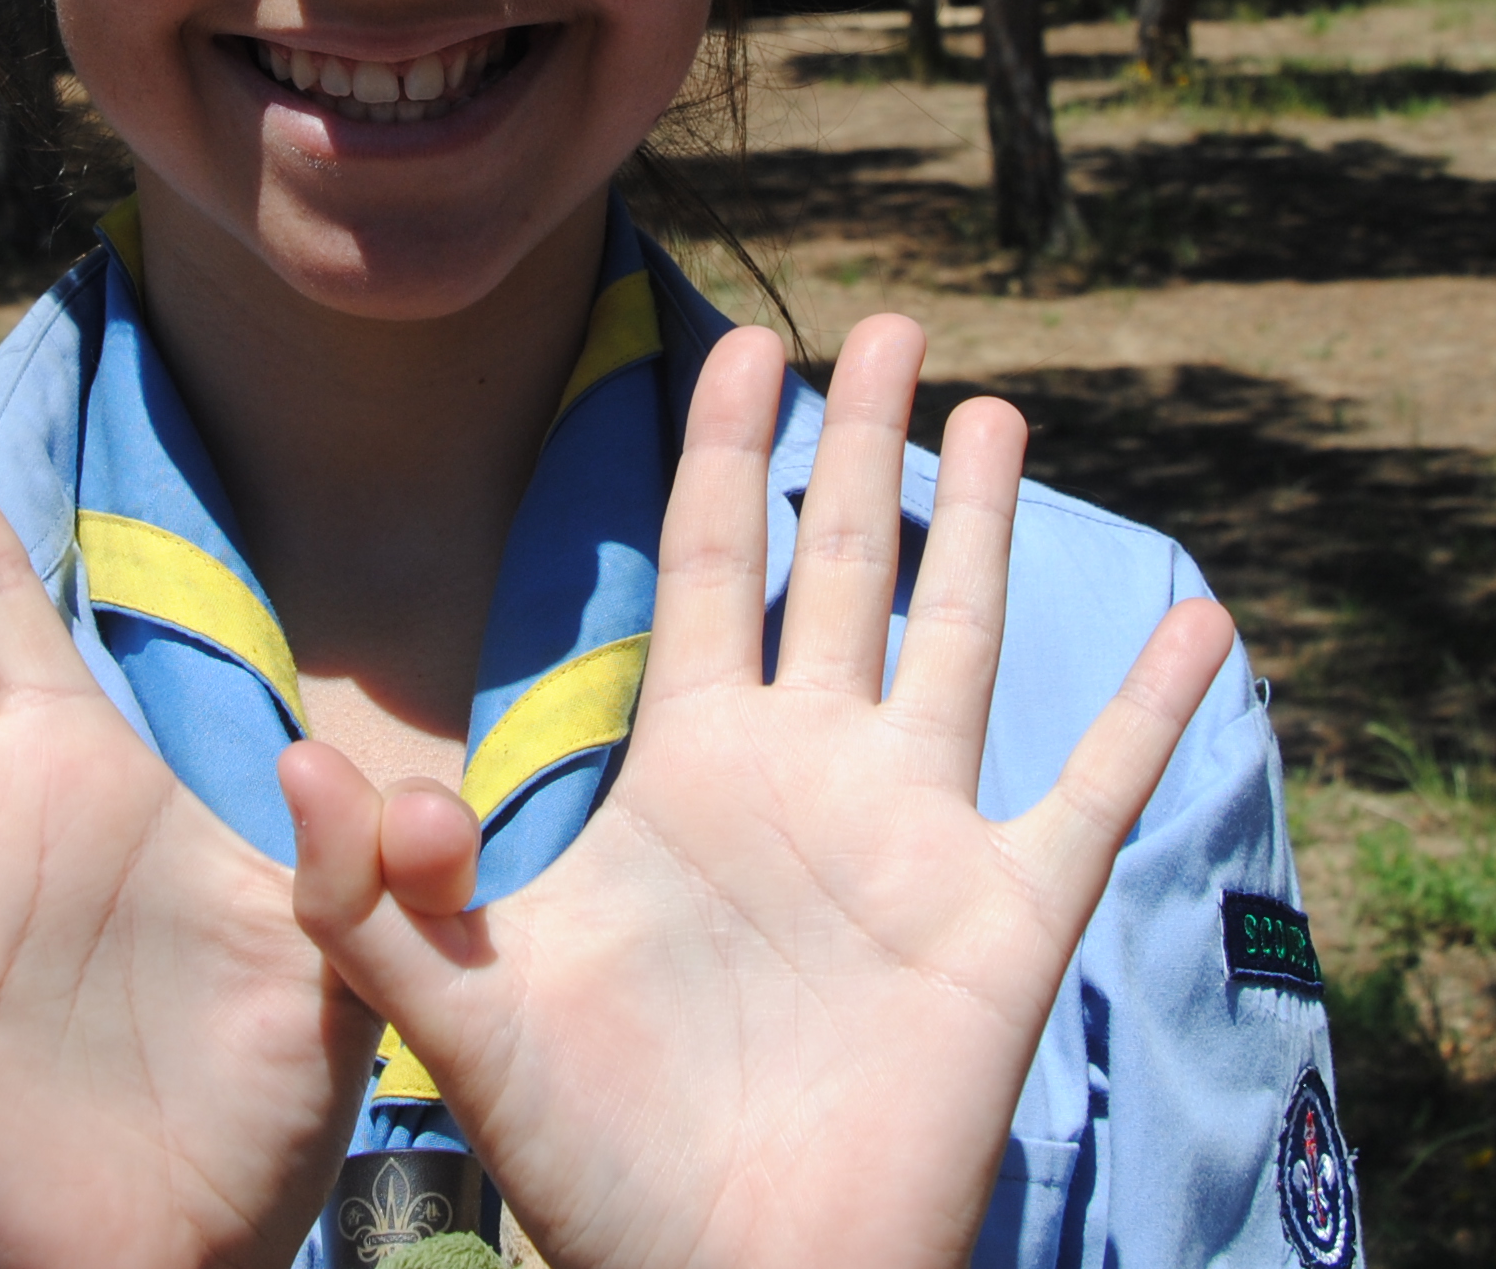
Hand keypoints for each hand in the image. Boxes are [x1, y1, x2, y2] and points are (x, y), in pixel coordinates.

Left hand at [279, 318, 1234, 1268]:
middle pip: (842, 568)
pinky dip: (1149, 708)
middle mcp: (809, 781)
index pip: (714, 569)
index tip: (738, 344)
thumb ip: (377, 897)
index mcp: (690, 774)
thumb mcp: (460, 1018)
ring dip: (984, 526)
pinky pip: (1093, 790)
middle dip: (856, 443)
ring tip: (998, 410)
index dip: (723, 454)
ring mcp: (915, 843)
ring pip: (960, 642)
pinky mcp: (1004, 922)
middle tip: (885, 322)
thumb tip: (294, 763)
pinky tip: (1201, 623)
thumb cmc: (592, 1174)